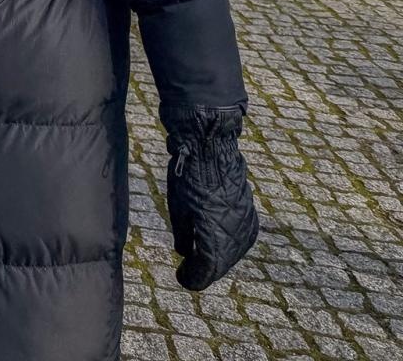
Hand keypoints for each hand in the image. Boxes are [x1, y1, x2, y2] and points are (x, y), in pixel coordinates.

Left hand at [162, 105, 259, 291]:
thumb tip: (186, 253)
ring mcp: (246, 226)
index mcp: (215, 238)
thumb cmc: (190, 178)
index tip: (182, 278)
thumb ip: (184, 236)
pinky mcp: (251, 216)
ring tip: (198, 259)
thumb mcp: (178, 209)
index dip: (192, 278)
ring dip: (216, 259)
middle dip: (204, 271)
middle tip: (188, 272)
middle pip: (220, 266)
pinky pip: (240, 240)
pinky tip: (215, 243)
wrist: (213, 150)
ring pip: (231, 254)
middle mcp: (235, 237)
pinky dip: (227, 246)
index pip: (206, 270)